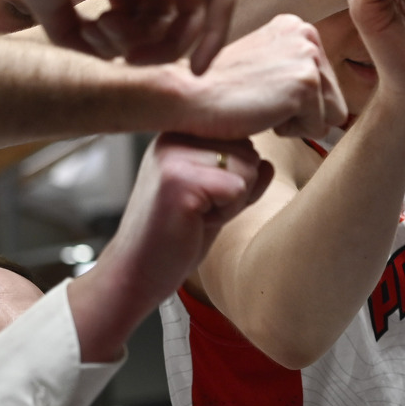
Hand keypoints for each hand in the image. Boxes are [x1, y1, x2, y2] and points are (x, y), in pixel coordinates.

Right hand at [0, 0, 234, 70]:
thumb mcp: (51, 2)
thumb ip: (75, 37)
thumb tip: (105, 61)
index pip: (141, 19)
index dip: (123, 44)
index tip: (91, 40)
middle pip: (168, 22)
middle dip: (143, 49)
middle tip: (109, 45)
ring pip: (192, 17)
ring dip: (162, 48)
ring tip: (123, 44)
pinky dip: (214, 37)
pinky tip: (197, 68)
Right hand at [70, 133, 269, 361]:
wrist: (136, 272)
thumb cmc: (175, 236)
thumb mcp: (214, 197)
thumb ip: (240, 175)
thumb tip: (268, 163)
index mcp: (179, 133)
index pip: (242, 139)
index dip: (236, 177)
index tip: (202, 197)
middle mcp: (173, 134)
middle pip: (249, 152)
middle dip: (236, 189)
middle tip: (197, 210)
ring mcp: (174, 154)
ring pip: (247, 168)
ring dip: (231, 202)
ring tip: (195, 214)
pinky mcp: (180, 179)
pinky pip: (238, 188)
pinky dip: (226, 213)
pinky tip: (194, 222)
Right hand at [180, 14, 345, 138]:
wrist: (189, 94)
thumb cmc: (220, 88)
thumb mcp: (265, 64)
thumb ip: (295, 69)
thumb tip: (334, 101)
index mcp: (297, 27)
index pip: (326, 82)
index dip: (295, 99)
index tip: (262, 89)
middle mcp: (307, 34)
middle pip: (334, 98)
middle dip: (301, 112)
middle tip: (261, 99)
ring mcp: (308, 57)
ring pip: (331, 115)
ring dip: (297, 122)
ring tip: (262, 104)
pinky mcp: (306, 83)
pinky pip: (318, 128)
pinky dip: (290, 131)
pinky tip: (261, 112)